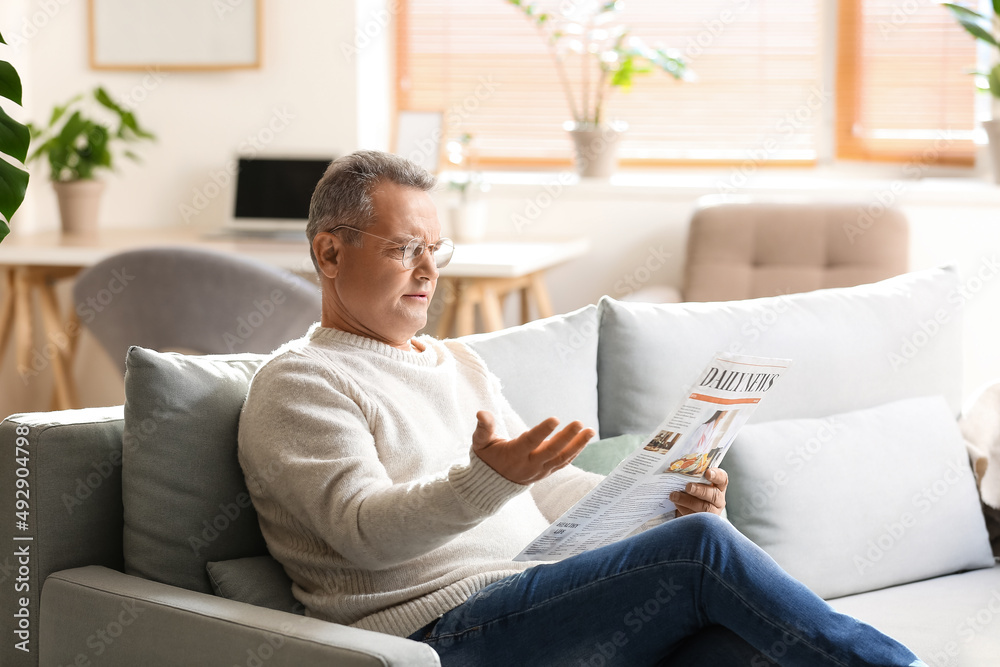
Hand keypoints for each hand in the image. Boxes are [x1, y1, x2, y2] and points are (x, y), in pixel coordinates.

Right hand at [472, 411, 594, 484]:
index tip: (555, 419)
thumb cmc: (487, 457)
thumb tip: (481, 413)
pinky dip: (574, 452)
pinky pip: (563, 463)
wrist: (492, 485)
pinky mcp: (546, 472)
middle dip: (566, 437)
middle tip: (579, 423)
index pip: (530, 442)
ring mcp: (539, 470)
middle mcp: (529, 464)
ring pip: (561, 458)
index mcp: (513, 455)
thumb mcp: (480, 443)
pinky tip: (584, 440)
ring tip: (590, 431)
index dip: (543, 431)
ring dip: (577, 445)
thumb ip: (483, 428)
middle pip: (551, 452)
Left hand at [671, 468, 727, 516]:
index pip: (722, 479)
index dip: (716, 475)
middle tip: (688, 487)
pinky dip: (683, 509)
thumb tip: (676, 468)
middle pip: (714, 495)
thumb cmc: (690, 490)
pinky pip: (695, 517)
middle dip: (700, 490)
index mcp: (718, 486)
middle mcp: (718, 499)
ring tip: (674, 495)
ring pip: (704, 508)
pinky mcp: (703, 521)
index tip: (708, 473)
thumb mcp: (693, 482)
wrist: (686, 509)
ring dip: (688, 501)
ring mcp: (713, 512)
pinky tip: (676, 504)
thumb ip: (691, 476)